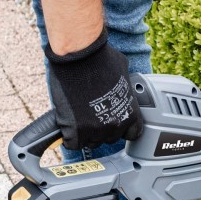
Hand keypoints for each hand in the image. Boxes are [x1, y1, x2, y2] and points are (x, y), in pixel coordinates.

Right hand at [45, 28, 143, 149]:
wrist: (79, 56)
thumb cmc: (101, 59)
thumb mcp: (124, 73)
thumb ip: (125, 87)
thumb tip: (122, 84)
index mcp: (130, 113)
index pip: (132, 133)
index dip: (122, 128)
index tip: (113, 122)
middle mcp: (116, 125)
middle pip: (110, 139)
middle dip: (102, 128)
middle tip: (92, 115)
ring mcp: (96, 130)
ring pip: (91, 142)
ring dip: (85, 133)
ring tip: (79, 117)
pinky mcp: (75, 131)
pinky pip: (72, 143)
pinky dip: (69, 136)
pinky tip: (68, 123)